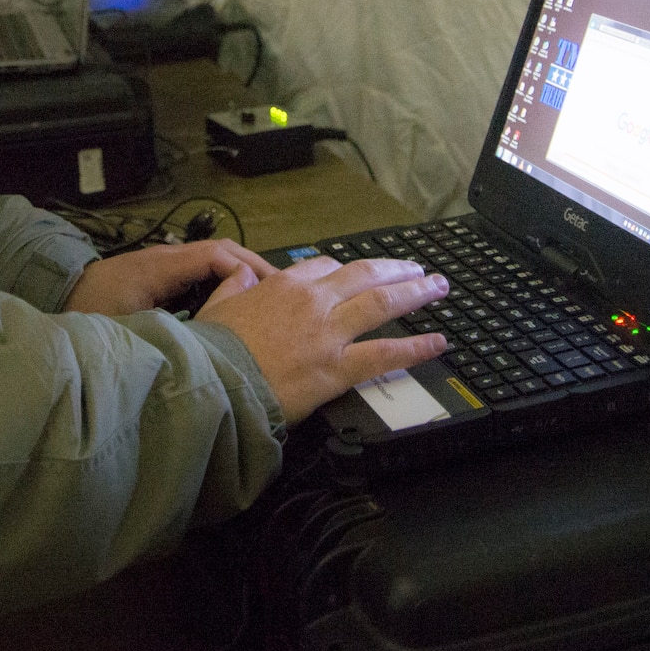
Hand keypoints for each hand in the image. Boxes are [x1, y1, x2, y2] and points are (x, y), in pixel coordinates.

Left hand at [63, 239, 276, 315]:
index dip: (247, 271)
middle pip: (223, 253)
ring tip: (271, 303)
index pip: (217, 254)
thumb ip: (166, 328)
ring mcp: (166, 265)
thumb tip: (209, 335)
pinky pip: (203, 273)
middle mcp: (167, 258)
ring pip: (216, 262)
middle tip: (285, 298)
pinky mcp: (163, 278)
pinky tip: (240, 308)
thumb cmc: (89, 316)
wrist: (58, 301)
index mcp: (161, 265)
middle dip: (255, 271)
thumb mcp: (128, 327)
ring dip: (244, 278)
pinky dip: (227, 285)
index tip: (271, 294)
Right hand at [195, 257, 448, 423]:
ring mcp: (329, 333)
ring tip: (438, 288)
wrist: (214, 384)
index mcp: (283, 286)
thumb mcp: (216, 306)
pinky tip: (438, 343)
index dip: (345, 269)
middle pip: (364, 274)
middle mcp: (312, 302)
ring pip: (382, 302)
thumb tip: (241, 274)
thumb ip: (233, 286)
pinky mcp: (338, 368)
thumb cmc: (212, 350)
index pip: (322, 267)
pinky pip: (385, 354)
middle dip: (395, 269)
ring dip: (415, 293)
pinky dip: (416, 347)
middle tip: (417, 269)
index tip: (358, 272)